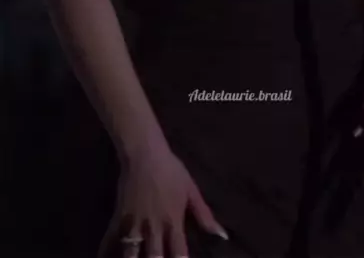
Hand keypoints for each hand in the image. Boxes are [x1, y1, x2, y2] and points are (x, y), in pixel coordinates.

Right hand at [97, 140, 228, 257]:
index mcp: (173, 221)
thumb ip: (205, 215)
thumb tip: (222, 236)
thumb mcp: (191, 190)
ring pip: (131, 253)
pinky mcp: (119, 218)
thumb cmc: (171, 171)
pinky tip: (103, 257)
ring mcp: (134, 223)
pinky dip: (105, 251)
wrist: (144, 154)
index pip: (179, 252)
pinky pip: (110, 240)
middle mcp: (153, 227)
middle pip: (154, 257)